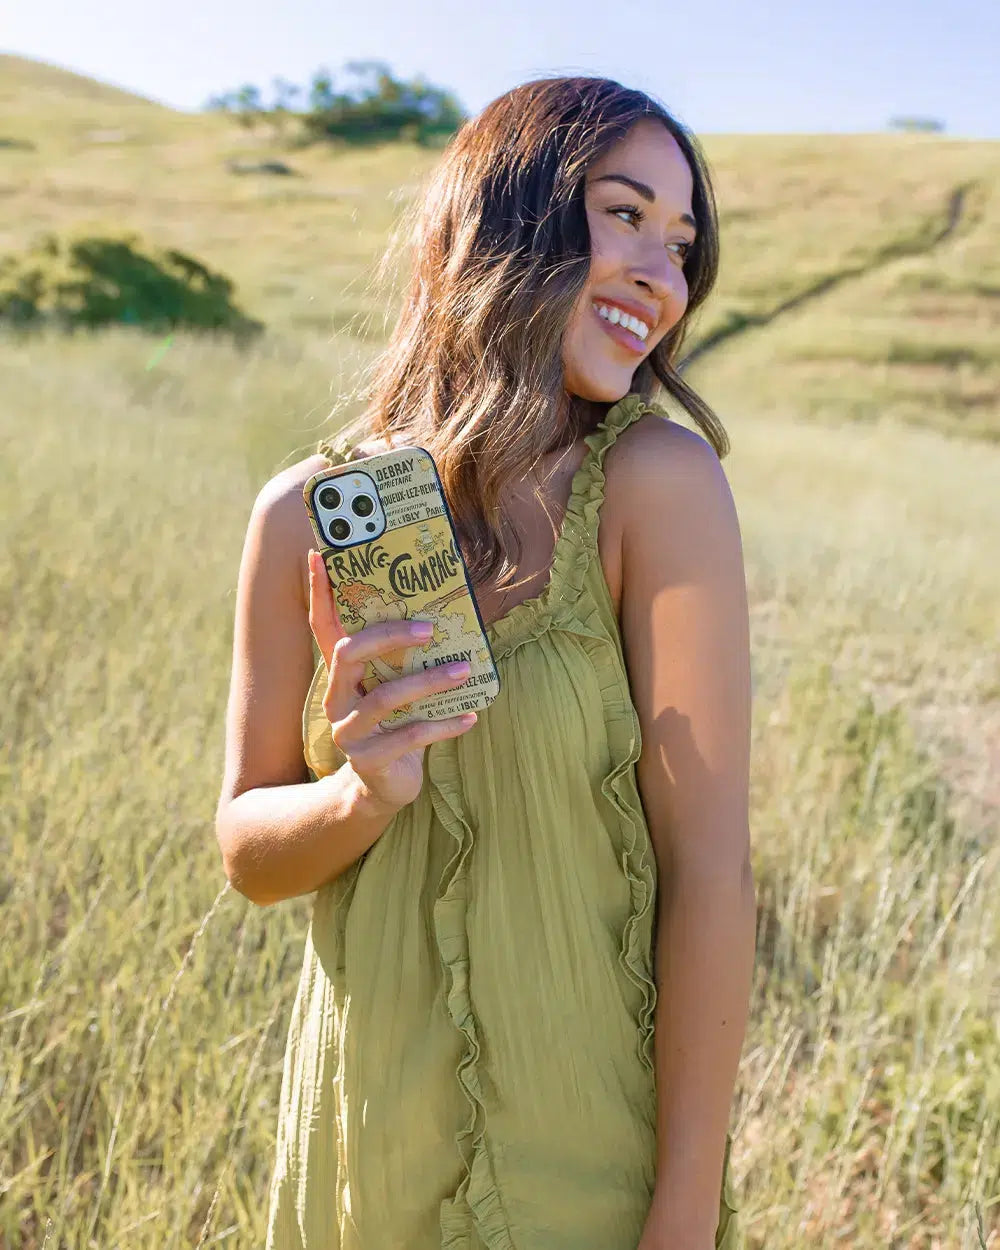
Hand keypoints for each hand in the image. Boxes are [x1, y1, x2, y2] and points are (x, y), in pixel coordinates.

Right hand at [307, 549, 477, 812]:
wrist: (384, 786)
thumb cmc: (397, 724)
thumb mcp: (396, 686)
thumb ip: (406, 657)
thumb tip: (445, 614)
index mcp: (342, 675)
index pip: (323, 626)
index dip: (320, 592)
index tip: (319, 554)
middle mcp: (337, 698)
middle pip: (350, 653)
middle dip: (390, 635)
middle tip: (431, 628)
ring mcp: (350, 731)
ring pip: (386, 697)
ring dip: (429, 681)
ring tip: (463, 670)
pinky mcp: (370, 760)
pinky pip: (409, 737)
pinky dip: (444, 725)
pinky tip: (470, 717)